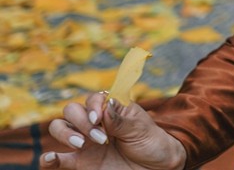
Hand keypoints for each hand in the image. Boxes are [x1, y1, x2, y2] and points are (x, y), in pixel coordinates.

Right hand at [42, 92, 185, 169]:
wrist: (155, 167)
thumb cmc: (150, 142)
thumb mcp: (140, 129)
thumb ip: (120, 120)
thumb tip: (105, 106)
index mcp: (111, 109)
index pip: (93, 99)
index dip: (92, 106)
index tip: (98, 118)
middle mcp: (94, 122)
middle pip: (72, 110)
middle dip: (81, 121)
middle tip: (100, 138)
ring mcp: (84, 141)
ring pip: (59, 128)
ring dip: (66, 133)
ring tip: (83, 145)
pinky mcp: (79, 161)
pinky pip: (57, 159)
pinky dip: (48, 158)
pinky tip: (50, 158)